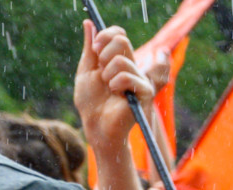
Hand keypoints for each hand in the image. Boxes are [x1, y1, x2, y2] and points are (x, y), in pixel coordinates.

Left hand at [74, 22, 154, 159]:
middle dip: (104, 53)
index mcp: (118, 60)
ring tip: (109, 88)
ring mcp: (140, 79)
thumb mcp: (87, 69)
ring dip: (107, 74)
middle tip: (101, 72)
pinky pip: (127, 76)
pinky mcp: (145, 92)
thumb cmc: (91, 102)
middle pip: (122, 40)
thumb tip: (89, 23)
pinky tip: (116, 94)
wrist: (96, 124)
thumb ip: (90, 48)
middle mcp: (132, 67)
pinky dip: (116, 83)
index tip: (95, 48)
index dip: (106, 35)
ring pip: (122, 60)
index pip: (119, 34)